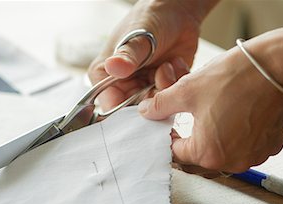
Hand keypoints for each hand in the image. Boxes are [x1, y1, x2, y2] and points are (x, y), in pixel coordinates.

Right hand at [88, 0, 216, 111]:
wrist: (177, 10)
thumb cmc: (150, 19)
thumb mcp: (137, 38)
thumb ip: (127, 55)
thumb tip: (113, 66)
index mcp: (105, 77)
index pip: (110, 106)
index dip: (125, 113)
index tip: (142, 108)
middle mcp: (123, 85)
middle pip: (134, 111)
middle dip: (150, 100)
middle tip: (159, 81)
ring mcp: (143, 87)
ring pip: (155, 106)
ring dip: (165, 88)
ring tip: (168, 65)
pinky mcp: (162, 87)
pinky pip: (171, 98)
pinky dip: (177, 82)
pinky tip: (176, 64)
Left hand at [138, 39, 282, 173]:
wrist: (278, 66)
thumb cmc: (234, 78)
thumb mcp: (187, 90)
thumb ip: (161, 105)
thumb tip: (146, 111)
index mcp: (207, 153)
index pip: (176, 155)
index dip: (167, 140)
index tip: (167, 127)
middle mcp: (231, 162)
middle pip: (198, 162)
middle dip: (187, 146)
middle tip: (183, 128)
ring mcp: (253, 157)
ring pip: (221, 158)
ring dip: (210, 146)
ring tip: (207, 125)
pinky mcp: (269, 148)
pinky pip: (244, 151)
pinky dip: (234, 142)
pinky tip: (231, 122)